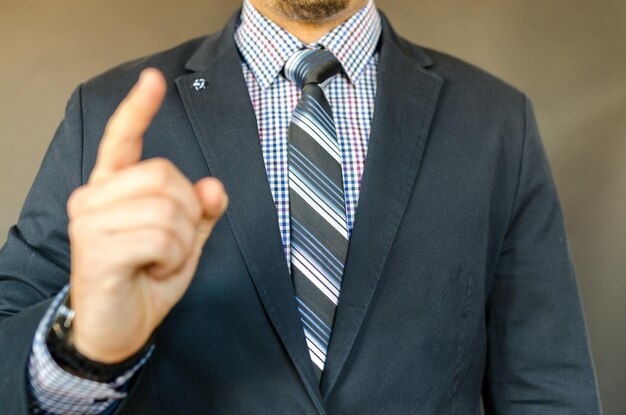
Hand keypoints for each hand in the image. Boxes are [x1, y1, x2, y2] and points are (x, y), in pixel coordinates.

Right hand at [66, 68, 227, 362]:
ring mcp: (89, 222)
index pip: (122, 139)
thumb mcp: (184, 241)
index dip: (139, 109)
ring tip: (160, 261)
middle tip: (173, 245)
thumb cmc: (146, 279)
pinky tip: (153, 270)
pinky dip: (172, 258)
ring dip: (182, 242)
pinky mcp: (95, 249)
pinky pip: (161, 237)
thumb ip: (200, 211)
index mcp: (113, 189)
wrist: (119, 329)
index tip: (153, 80)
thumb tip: (213, 186)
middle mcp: (93, 197)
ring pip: (167, 207)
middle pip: (165, 175)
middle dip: (188, 214)